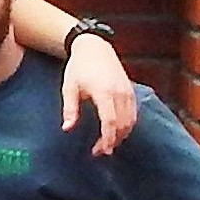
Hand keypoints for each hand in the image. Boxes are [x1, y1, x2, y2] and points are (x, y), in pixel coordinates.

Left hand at [57, 31, 140, 154]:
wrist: (95, 47)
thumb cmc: (79, 67)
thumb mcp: (69, 87)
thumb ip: (69, 109)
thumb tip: (67, 129)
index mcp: (104, 92)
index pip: (110, 122)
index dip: (107, 139)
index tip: (99, 151)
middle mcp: (119, 93)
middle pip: (122, 125)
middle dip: (113, 141)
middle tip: (99, 152)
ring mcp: (128, 92)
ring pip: (130, 121)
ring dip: (121, 136)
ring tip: (107, 145)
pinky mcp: (131, 91)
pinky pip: (133, 114)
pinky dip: (127, 126)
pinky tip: (116, 132)